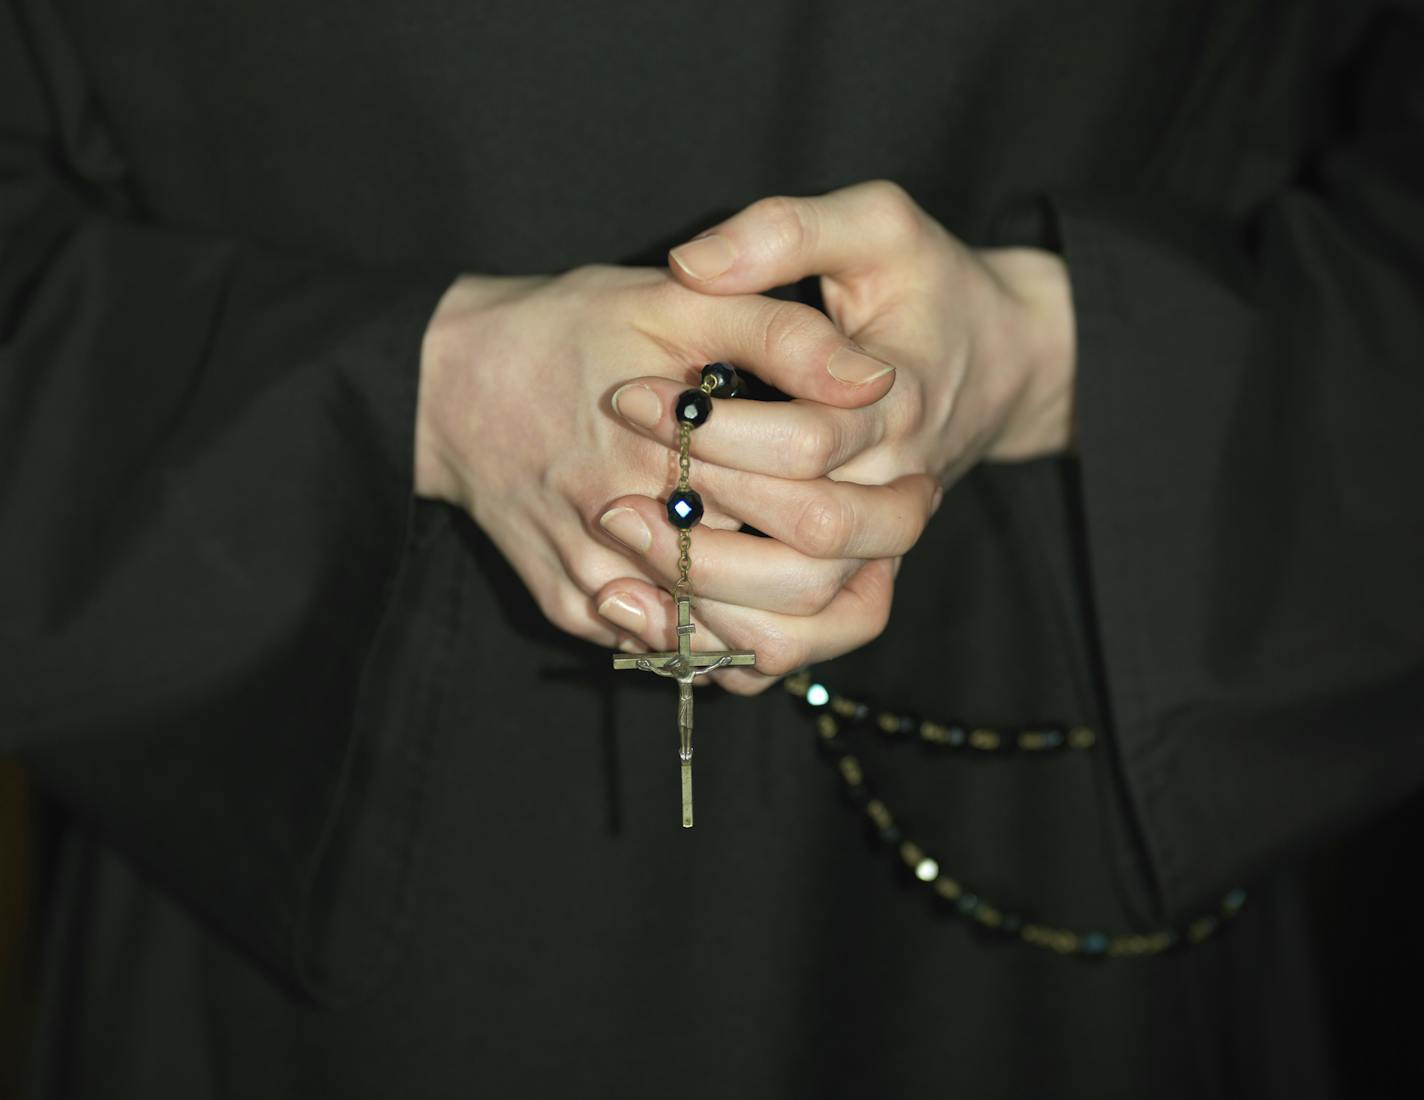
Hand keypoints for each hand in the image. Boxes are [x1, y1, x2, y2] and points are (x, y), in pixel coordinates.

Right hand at [413, 264, 899, 652]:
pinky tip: (764, 597)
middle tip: (896, 534)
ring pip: (732, 645)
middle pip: (784, 595)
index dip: (887, 511)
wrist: (449, 384)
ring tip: (847, 573)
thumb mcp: (677, 302)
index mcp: (674, 452)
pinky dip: (730, 641)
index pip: (816, 517)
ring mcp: (598, 582)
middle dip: (857, 572)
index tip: (922, 489)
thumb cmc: (567, 329)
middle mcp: (632, 530)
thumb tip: (872, 380)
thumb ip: (780, 333)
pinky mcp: (575, 608)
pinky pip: (673, 656)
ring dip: (803, 619)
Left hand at [590, 181, 1073, 691]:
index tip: (628, 398)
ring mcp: (882, 551)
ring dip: (710, 602)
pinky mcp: (858, 586)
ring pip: (807, 619)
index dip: (712, 430)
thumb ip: (785, 231)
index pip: (809, 442)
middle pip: (813, 546)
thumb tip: (691, 263)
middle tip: (615, 504)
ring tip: (626, 567)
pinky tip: (656, 615)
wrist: (997, 361)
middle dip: (706, 525)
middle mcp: (898, 491)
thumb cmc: (924, 286)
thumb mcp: (873, 224)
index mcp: (900, 407)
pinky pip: (798, 648)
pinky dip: (726, 649)